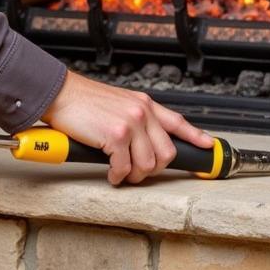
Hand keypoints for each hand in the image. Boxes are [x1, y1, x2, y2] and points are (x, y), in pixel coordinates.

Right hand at [42, 70, 211, 185]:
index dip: (195, 136)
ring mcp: (130, 124)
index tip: (208, 145)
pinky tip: (110, 173)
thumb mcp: (118, 102)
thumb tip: (143, 142)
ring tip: (121, 172)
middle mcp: (142, 112)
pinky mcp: (116, 136)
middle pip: (166, 153)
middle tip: (137, 171)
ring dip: (134, 175)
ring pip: (147, 164)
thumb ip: (135, 118)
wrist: (61, 93)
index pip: (178, 122)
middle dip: (153, 169)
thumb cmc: (84, 100)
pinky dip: (117, 176)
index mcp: (144, 104)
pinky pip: (124, 168)